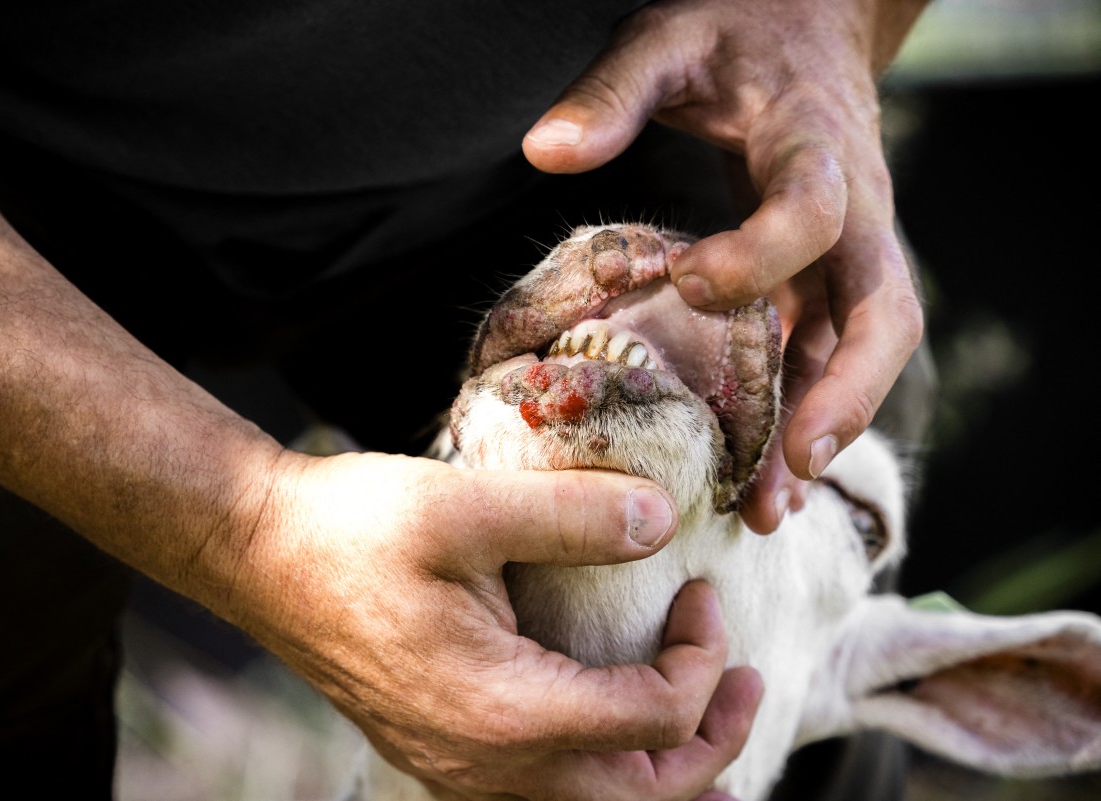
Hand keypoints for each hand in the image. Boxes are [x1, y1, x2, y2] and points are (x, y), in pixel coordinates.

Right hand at [228, 450, 762, 799]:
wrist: (260, 556)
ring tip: (708, 731)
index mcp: (504, 711)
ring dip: (667, 778)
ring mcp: (460, 769)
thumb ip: (573, 513)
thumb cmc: (351, 530)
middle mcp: (486, 765)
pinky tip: (617, 743)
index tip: (697, 589)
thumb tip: (663, 518)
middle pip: (641, 797)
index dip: (701, 657)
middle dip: (713, 743)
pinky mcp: (444, 752)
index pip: (651, 719)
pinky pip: (549, 799)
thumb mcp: (464, 506)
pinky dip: (609, 783)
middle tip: (746, 679)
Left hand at [522, 0, 927, 532]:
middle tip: (798, 460)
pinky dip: (802, 416)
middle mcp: (853, 209)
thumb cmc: (733, 32)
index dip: (764, 252)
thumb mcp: (668, 39)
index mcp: (814, 144)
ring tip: (770, 510)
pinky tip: (762, 480)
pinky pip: (828, 356)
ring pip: (863, 352)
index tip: (693, 283)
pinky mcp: (827, 279)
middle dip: (848, 389)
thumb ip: (615, 91)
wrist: (804, 26)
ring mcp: (847, 253)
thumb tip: (546, 151)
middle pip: (884, 309)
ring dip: (825, 430)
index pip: (815, 206)